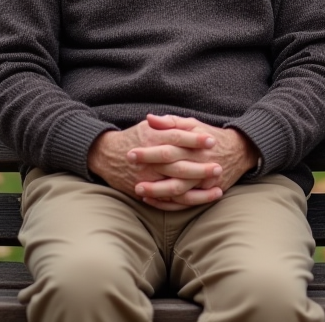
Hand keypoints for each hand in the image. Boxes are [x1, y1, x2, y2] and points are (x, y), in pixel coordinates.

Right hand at [88, 116, 221, 209]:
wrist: (106, 156)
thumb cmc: (132, 138)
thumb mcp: (146, 126)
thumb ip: (165, 123)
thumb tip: (182, 122)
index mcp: (152, 140)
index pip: (177, 139)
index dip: (195, 140)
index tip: (211, 141)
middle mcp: (150, 161)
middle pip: (179, 166)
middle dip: (200, 168)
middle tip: (218, 168)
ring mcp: (147, 179)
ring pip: (175, 188)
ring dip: (198, 191)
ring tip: (217, 190)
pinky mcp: (145, 192)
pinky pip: (167, 202)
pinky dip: (184, 203)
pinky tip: (202, 200)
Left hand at [132, 114, 259, 209]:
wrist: (239, 151)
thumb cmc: (210, 136)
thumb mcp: (193, 124)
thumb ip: (171, 122)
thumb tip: (150, 119)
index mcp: (194, 145)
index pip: (169, 148)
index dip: (149, 152)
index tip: (131, 153)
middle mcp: (200, 163)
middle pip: (172, 170)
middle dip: (150, 173)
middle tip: (131, 175)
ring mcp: (204, 180)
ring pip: (179, 190)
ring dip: (157, 192)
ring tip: (139, 191)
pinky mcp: (207, 192)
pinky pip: (186, 202)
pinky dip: (168, 203)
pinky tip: (152, 200)